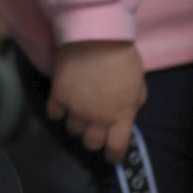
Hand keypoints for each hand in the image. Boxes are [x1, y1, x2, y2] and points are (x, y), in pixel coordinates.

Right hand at [48, 40, 147, 162]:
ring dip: (77, 123)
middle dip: (94, 138)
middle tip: (94, 128)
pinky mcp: (58, 97)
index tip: (111, 154)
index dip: (114, 154)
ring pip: (72, 130)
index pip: (116, 148)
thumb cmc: (123, 57)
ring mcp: (76, 109)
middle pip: (91, 143)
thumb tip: (126, 112)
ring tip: (78, 111)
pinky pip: (54, 114)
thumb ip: (133, 103)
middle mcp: (97, 118)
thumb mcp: (139, 84)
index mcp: (121, 116)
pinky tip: (63, 101)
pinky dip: (58, 110)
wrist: (96, 37)